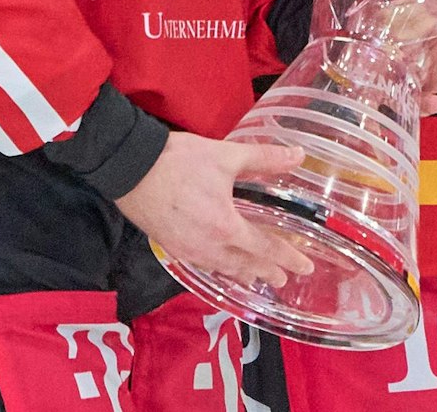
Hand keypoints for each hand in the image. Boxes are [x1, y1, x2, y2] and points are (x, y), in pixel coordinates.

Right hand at [115, 133, 314, 287]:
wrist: (131, 168)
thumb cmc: (180, 161)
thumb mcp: (226, 155)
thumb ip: (264, 159)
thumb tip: (298, 156)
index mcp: (225, 226)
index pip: (265, 248)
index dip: (288, 257)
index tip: (305, 267)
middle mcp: (207, 246)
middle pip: (243, 265)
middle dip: (266, 272)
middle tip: (283, 280)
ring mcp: (187, 250)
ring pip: (221, 269)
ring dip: (241, 274)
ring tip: (254, 279)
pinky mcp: (171, 247)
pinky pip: (201, 265)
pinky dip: (217, 270)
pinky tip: (218, 266)